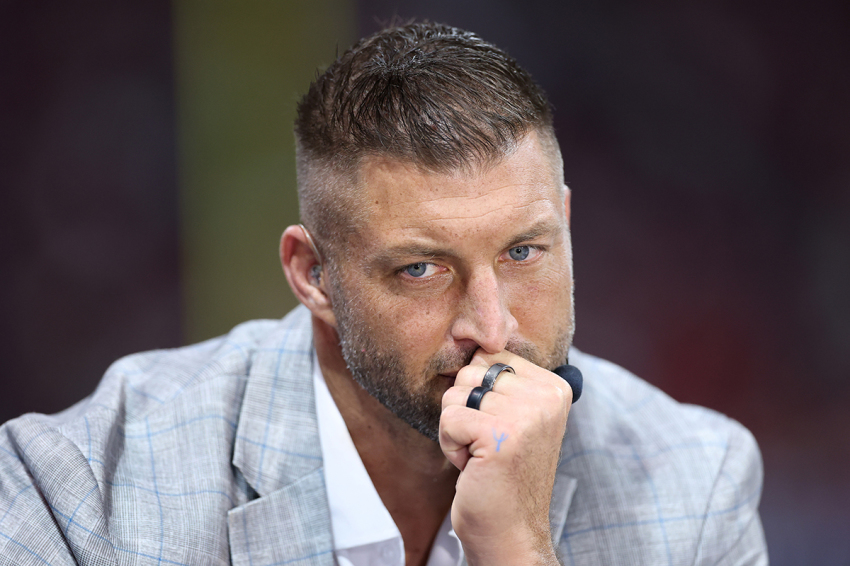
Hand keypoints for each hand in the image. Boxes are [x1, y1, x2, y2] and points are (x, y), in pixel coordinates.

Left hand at [439, 350, 572, 565]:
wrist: (511, 530)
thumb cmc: (504, 473)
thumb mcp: (516, 417)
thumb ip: (504, 380)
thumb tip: (474, 338)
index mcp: (553, 386)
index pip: (491, 355)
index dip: (480, 393)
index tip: (498, 428)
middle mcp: (546, 396)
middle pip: (470, 371)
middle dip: (465, 410)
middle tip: (487, 445)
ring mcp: (526, 415)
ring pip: (455, 394)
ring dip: (456, 429)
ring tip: (481, 455)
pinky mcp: (499, 436)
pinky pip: (448, 418)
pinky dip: (450, 445)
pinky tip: (474, 465)